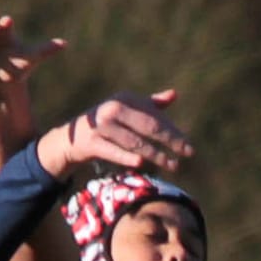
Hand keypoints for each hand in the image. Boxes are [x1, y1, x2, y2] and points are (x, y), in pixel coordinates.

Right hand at [36, 92, 190, 181]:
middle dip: (171, 141)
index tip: (188, 145)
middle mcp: (114, 109)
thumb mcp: (127, 110)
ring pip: (135, 142)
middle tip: (188, 153)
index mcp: (125, 99)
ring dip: (156, 155)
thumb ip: (150, 105)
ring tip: (173, 165)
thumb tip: (174, 95)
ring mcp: (102, 126)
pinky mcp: (92, 142)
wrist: (72, 138)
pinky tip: (141, 163)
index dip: (174, 131)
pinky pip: (113, 151)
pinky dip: (126, 157)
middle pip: (149, 126)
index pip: (156, 116)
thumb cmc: (107, 124)